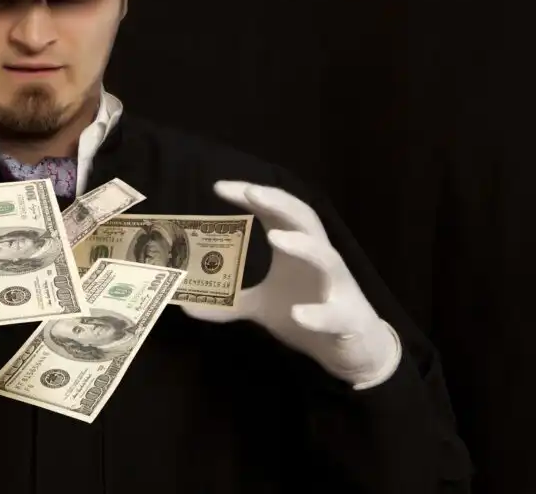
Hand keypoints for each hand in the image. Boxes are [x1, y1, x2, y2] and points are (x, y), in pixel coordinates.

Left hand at [180, 181, 400, 388]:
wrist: (352, 351)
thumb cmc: (309, 313)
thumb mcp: (261, 307)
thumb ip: (229, 303)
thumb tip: (186, 306)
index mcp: (297, 250)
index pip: (277, 212)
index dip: (254, 196)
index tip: (220, 187)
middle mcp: (319, 260)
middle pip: (305, 220)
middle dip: (278, 203)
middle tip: (250, 192)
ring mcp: (337, 288)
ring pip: (327, 259)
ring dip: (304, 247)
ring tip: (275, 238)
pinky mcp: (347, 319)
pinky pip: (335, 314)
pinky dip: (318, 313)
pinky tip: (300, 314)